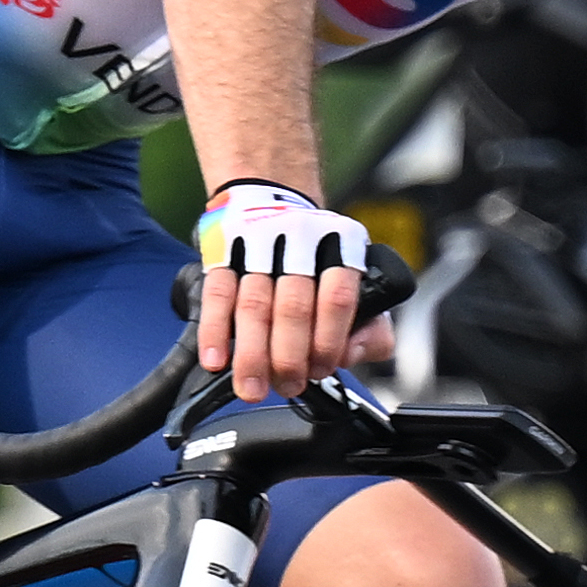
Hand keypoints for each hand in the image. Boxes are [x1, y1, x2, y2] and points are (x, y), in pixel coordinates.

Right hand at [192, 179, 368, 404]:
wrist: (274, 198)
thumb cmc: (318, 256)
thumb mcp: (359, 277)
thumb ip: (371, 326)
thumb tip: (350, 355)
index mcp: (341, 245)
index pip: (337, 297)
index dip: (328, 341)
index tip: (321, 370)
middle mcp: (299, 240)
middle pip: (292, 305)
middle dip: (288, 357)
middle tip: (287, 386)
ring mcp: (257, 244)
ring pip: (253, 304)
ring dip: (251, 355)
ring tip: (252, 388)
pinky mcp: (223, 251)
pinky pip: (216, 294)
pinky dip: (214, 332)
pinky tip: (216, 361)